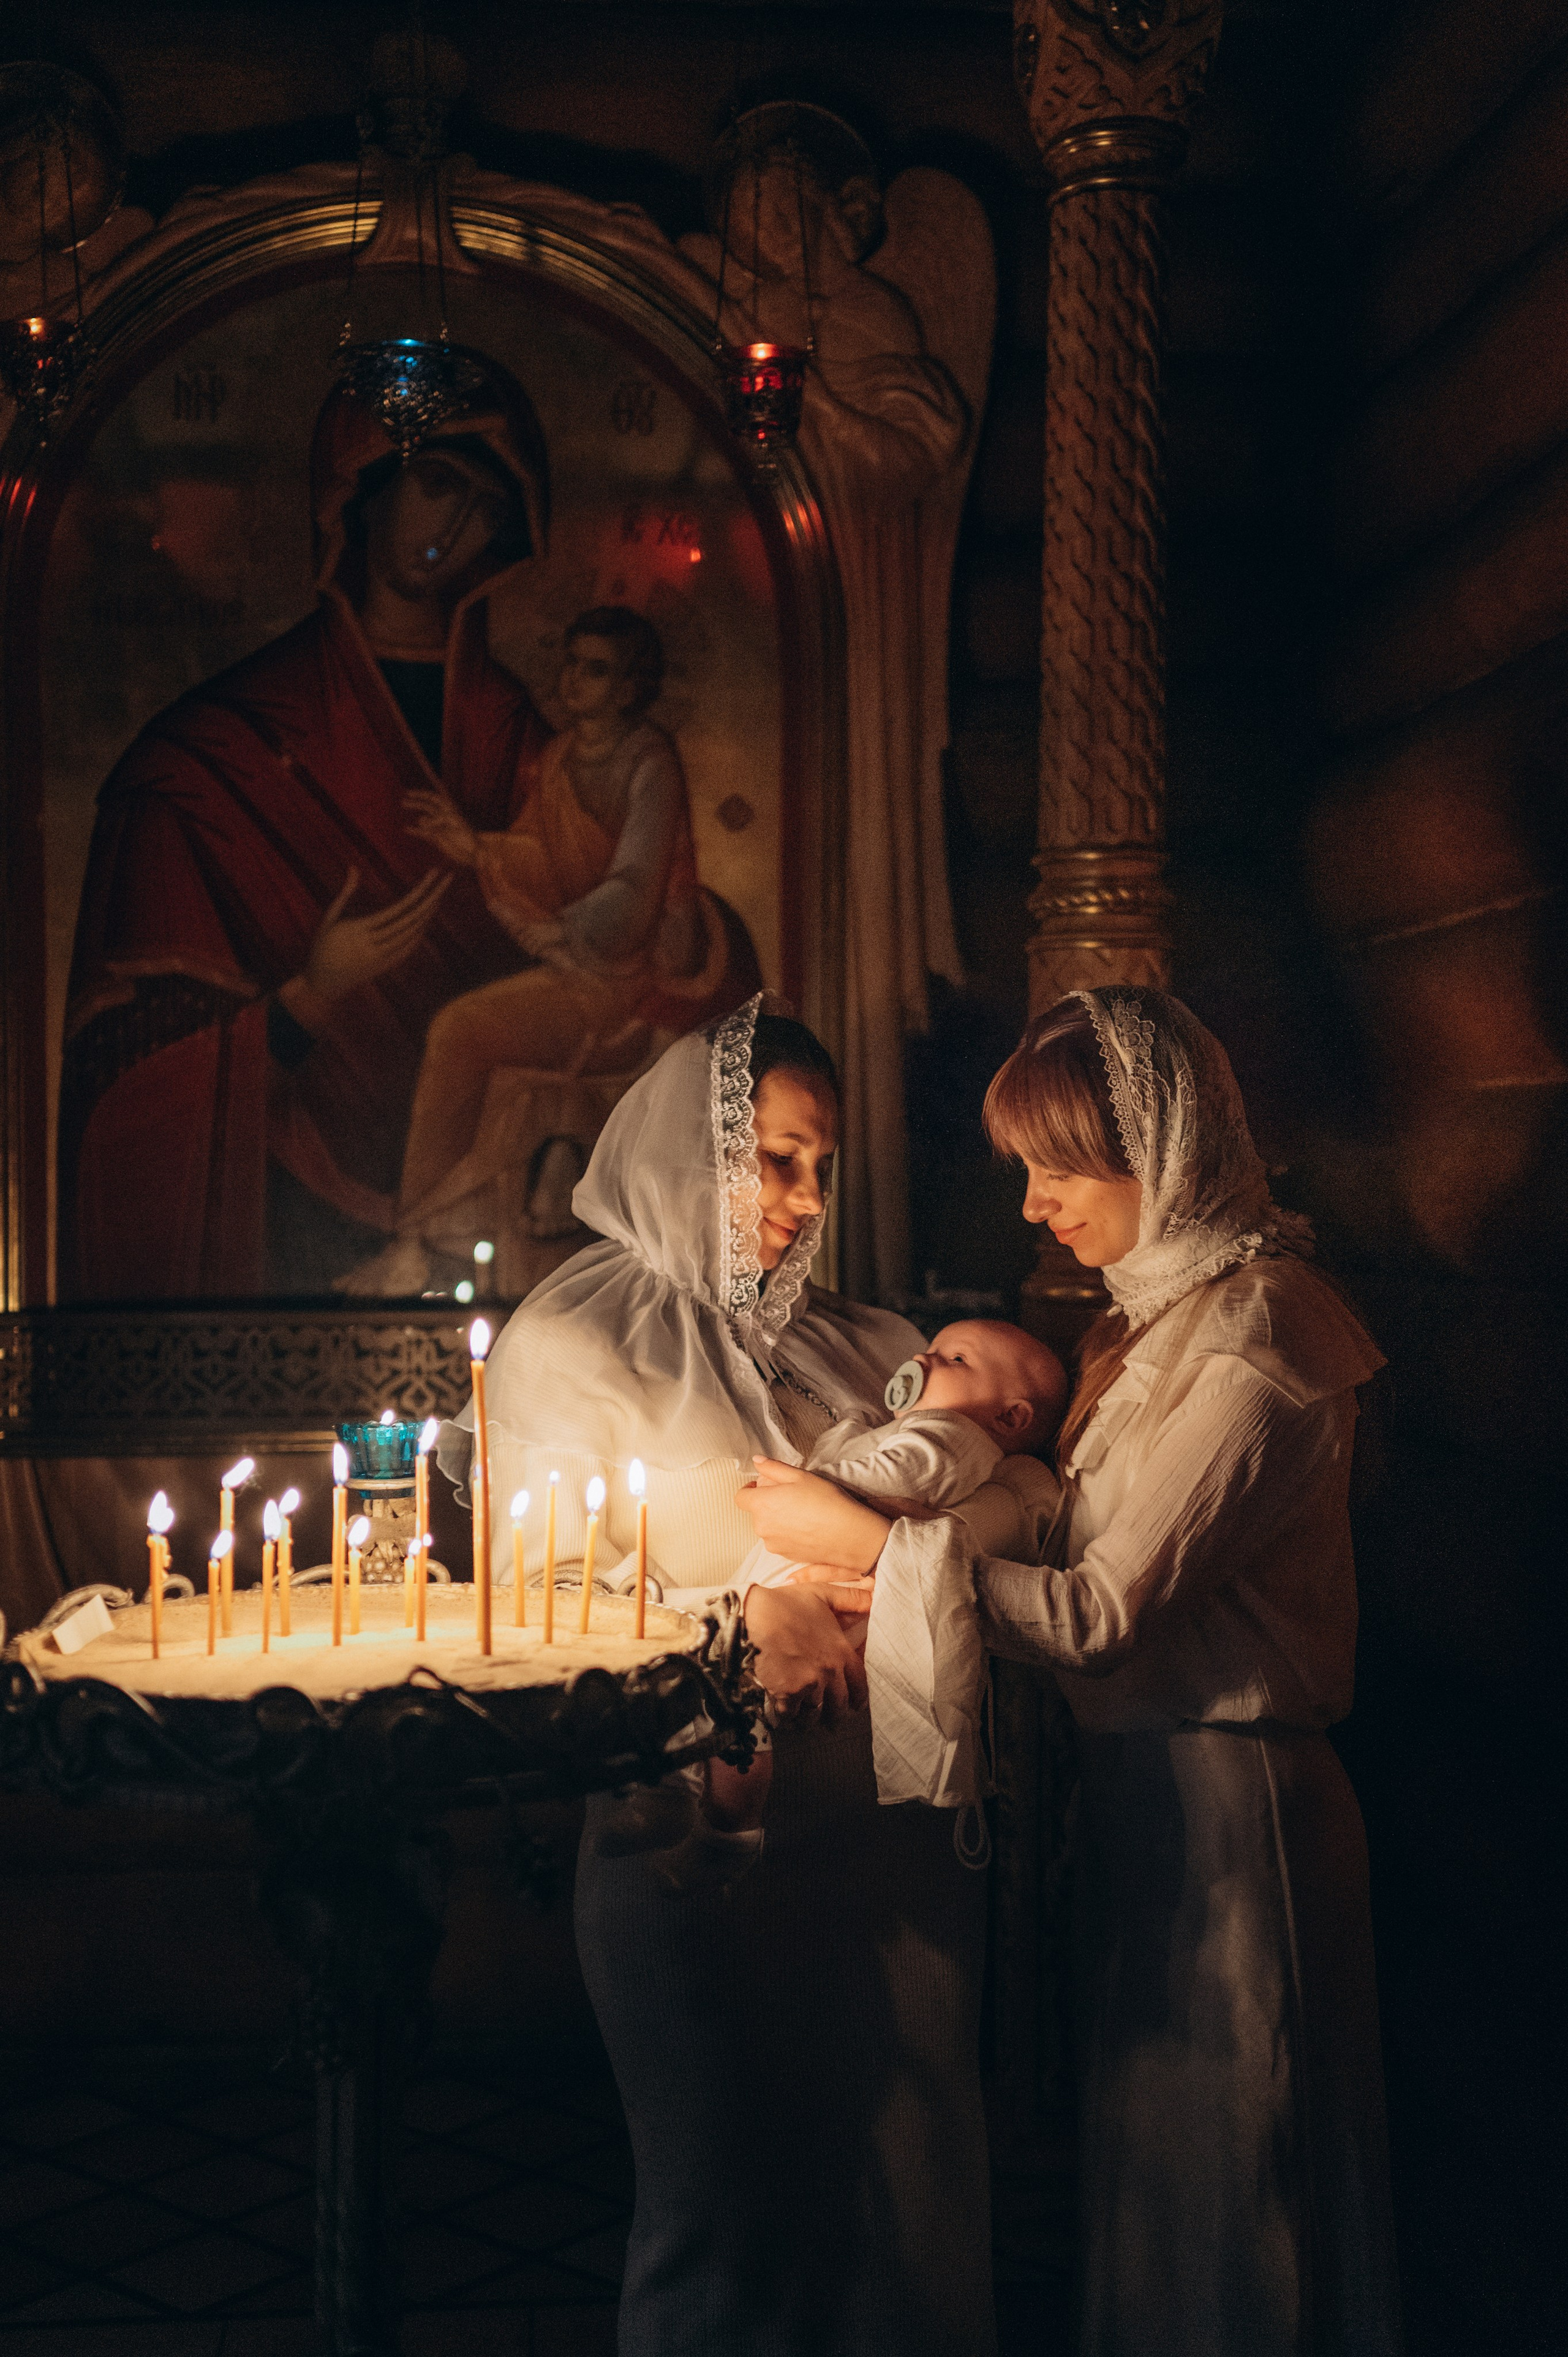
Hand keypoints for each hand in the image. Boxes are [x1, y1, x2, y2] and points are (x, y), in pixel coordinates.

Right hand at [279, 865, 450, 1031]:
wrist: (322, 984)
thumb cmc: (322, 946)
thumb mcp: (329, 918)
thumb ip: (344, 892)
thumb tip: (354, 867)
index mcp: (358, 929)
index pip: (397, 908)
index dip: (418, 892)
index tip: (432, 874)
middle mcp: (373, 944)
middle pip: (411, 919)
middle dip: (432, 898)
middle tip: (447, 878)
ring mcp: (381, 957)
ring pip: (413, 934)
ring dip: (429, 914)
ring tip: (439, 894)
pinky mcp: (385, 966)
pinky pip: (409, 948)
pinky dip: (420, 933)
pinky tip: (427, 919)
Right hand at [404, 786, 479, 865]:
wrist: (474, 855)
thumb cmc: (470, 840)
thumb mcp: (457, 827)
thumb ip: (441, 820)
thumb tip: (423, 819)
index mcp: (450, 811)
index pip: (434, 799)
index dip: (422, 795)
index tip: (409, 793)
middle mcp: (444, 817)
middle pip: (428, 807)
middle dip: (416, 803)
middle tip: (403, 802)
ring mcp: (440, 828)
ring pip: (425, 819)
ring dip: (419, 818)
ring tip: (414, 818)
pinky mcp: (438, 838)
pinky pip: (424, 833)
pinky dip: (416, 830)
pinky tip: (407, 829)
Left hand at [737, 1459, 889, 1572]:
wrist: (849, 1535)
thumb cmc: (826, 1501)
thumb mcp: (800, 1476)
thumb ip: (773, 1468)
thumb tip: (757, 1461)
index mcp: (762, 1505)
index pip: (740, 1497)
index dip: (750, 1489)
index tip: (764, 1486)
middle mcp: (762, 1528)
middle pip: (756, 1513)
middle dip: (768, 1504)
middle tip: (791, 1496)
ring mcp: (773, 1544)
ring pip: (768, 1528)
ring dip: (777, 1520)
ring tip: (802, 1512)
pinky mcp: (786, 1556)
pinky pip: (779, 1541)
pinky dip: (788, 1534)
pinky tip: (807, 1527)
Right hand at [743, 1584, 867, 1722]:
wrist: (753, 1615)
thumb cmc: (786, 1603)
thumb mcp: (822, 1594)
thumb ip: (851, 1598)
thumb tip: (874, 1596)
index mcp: (840, 1652)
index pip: (860, 1684)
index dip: (859, 1699)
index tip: (856, 1707)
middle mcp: (828, 1672)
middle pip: (839, 1706)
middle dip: (835, 1716)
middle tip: (831, 1722)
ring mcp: (808, 1685)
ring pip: (814, 1714)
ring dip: (810, 1719)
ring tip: (805, 1720)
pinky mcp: (786, 1694)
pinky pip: (791, 1715)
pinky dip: (788, 1717)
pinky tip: (784, 1714)